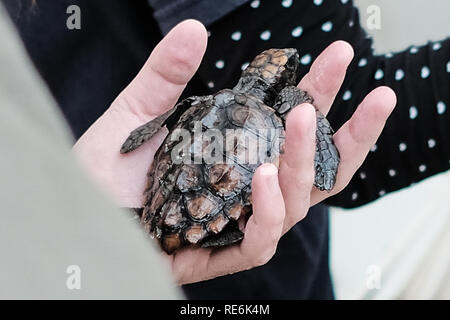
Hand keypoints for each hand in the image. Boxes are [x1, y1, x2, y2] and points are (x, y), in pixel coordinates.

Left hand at [73, 20, 395, 283]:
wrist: (72, 220)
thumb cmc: (104, 175)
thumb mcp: (134, 117)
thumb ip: (164, 78)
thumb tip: (194, 29)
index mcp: (236, 156)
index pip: (290, 127)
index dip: (320, 94)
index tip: (340, 56)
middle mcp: (245, 191)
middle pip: (312, 169)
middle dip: (349, 134)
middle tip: (375, 95)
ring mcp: (236, 224)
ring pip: (295, 204)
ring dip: (304, 162)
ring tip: (300, 120)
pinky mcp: (219, 254)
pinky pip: (260, 241)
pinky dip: (268, 211)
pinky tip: (263, 175)